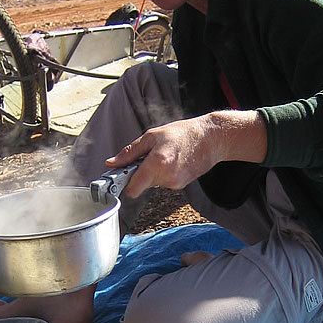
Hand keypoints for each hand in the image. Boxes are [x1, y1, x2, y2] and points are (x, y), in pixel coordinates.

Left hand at [106, 110, 266, 197]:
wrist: (211, 139)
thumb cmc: (182, 134)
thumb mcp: (152, 136)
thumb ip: (129, 152)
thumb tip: (111, 163)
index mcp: (156, 164)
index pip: (133, 189)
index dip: (125, 184)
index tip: (122, 177)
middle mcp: (165, 177)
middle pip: (142, 184)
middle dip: (141, 172)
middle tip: (148, 156)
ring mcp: (174, 184)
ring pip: (153, 183)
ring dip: (154, 172)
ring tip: (165, 155)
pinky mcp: (181, 185)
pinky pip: (164, 182)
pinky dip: (164, 173)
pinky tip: (174, 160)